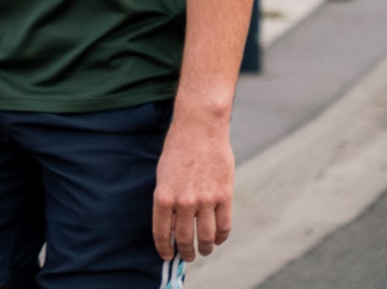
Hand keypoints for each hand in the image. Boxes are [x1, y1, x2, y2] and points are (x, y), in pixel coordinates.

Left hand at [153, 110, 233, 261]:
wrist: (199, 129)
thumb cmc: (177, 149)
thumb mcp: (163, 174)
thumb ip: (167, 199)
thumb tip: (171, 224)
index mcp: (163, 195)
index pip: (161, 230)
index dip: (163, 247)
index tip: (166, 256)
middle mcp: (183, 201)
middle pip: (184, 238)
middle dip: (185, 252)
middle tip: (187, 257)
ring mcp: (205, 200)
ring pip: (206, 236)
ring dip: (205, 248)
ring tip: (204, 251)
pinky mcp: (224, 196)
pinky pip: (224, 225)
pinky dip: (221, 237)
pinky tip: (218, 239)